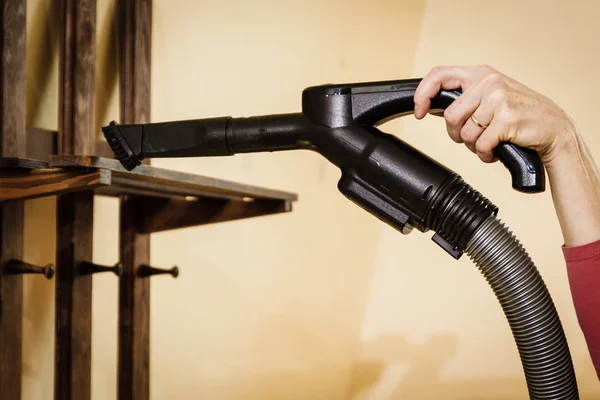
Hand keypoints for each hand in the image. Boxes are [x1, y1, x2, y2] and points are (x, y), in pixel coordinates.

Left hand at [413, 65, 577, 165]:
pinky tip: (496, 149)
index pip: (439, 74)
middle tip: (470, 138)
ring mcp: (499, 99)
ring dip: (474, 146)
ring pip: (465, 133)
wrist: (553, 128)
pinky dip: (485, 154)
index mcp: (480, 73)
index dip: (423, 94)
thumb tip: (430, 106)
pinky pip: (480, 145)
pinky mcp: (507, 118)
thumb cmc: (518, 115)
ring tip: (489, 142)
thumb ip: (463, 99)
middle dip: (456, 135)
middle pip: (451, 116)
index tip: (419, 112)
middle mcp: (489, 82)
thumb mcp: (489, 97)